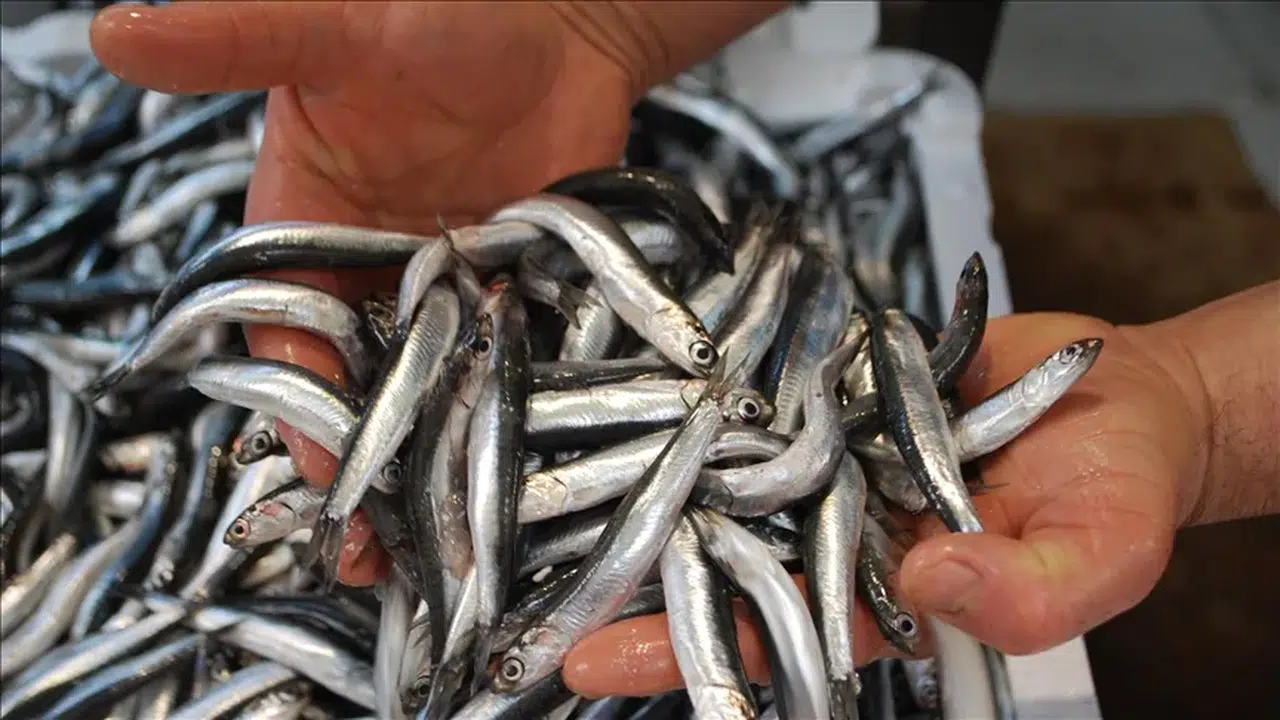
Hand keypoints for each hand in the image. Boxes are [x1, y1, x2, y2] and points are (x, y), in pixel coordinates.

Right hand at [91, 1, 639, 583]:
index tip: (328, 469)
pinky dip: (512, 412)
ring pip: (431, 389)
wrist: (560, 16)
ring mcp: (449, 287)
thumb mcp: (332, 26)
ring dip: (434, 458)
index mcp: (301, 226)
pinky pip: (510, 365)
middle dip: (365, 463)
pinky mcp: (521, 289)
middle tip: (379, 550)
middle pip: (355, 383)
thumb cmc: (436, 8)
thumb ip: (238, 40)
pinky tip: (526, 465)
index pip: (286, 335)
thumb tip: (113, 30)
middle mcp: (369, 270)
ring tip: (449, 538)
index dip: (301, 406)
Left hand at [562, 312, 1206, 696]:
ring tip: (548, 472)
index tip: (594, 659)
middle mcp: (838, 521)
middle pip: (717, 550)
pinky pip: (762, 384)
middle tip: (529, 573)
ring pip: (723, 466)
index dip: (684, 649)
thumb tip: (928, 576)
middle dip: (631, 564)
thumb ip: (1025, 594)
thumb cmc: (1120, 487)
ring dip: (649, 471)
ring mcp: (828, 449)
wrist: (1119, 388)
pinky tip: (638, 376)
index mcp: (885, 589)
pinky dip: (709, 384)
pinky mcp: (832, 382)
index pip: (768, 628)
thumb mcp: (1099, 557)